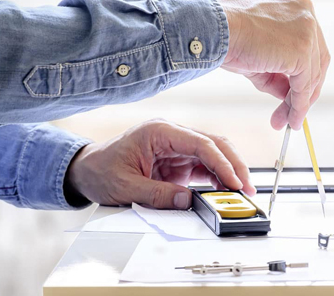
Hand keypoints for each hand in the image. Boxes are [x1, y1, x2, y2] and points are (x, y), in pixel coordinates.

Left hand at [64, 120, 255, 208]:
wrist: (86, 170)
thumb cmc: (101, 171)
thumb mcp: (125, 187)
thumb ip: (157, 195)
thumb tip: (187, 201)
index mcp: (159, 132)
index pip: (201, 143)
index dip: (222, 163)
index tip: (235, 181)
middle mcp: (172, 135)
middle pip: (214, 144)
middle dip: (234, 165)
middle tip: (247, 187)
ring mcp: (177, 147)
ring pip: (214, 154)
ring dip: (229, 172)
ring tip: (241, 192)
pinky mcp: (178, 160)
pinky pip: (205, 166)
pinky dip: (218, 178)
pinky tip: (225, 191)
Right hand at [218, 0, 330, 129]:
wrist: (214, 31)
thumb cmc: (228, 36)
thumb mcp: (260, 55)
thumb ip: (279, 73)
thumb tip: (291, 96)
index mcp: (298, 7)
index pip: (312, 47)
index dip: (305, 74)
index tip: (296, 95)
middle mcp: (307, 14)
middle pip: (318, 61)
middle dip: (306, 91)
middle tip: (294, 113)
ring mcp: (307, 31)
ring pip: (311, 75)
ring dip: (300, 103)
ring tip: (288, 121)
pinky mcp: (303, 50)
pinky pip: (304, 85)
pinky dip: (299, 105)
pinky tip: (291, 118)